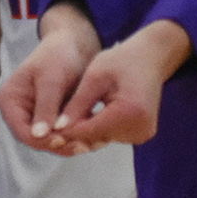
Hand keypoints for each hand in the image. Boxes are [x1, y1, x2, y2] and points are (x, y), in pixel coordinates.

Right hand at [0, 3, 99, 151]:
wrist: (74, 44)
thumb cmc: (59, 54)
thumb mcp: (52, 79)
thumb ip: (45, 107)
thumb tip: (38, 136)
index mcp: (9, 101)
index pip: (22, 131)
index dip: (42, 140)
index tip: (64, 140)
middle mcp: (18, 113)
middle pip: (36, 141)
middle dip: (60, 144)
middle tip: (85, 145)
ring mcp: (34, 117)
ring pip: (50, 141)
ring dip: (71, 144)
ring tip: (94, 143)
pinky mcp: (50, 120)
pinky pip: (62, 135)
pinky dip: (76, 137)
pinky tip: (95, 138)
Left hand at [49, 21, 189, 150]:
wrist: (152, 58)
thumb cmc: (123, 60)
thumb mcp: (95, 76)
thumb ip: (77, 104)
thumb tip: (57, 128)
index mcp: (129, 112)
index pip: (88, 130)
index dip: (64, 130)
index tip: (44, 127)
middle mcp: (140, 128)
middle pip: (95, 138)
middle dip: (73, 132)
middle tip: (50, 125)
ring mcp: (143, 134)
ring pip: (101, 139)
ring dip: (85, 131)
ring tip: (68, 118)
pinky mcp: (142, 134)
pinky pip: (111, 136)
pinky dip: (98, 129)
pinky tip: (88, 116)